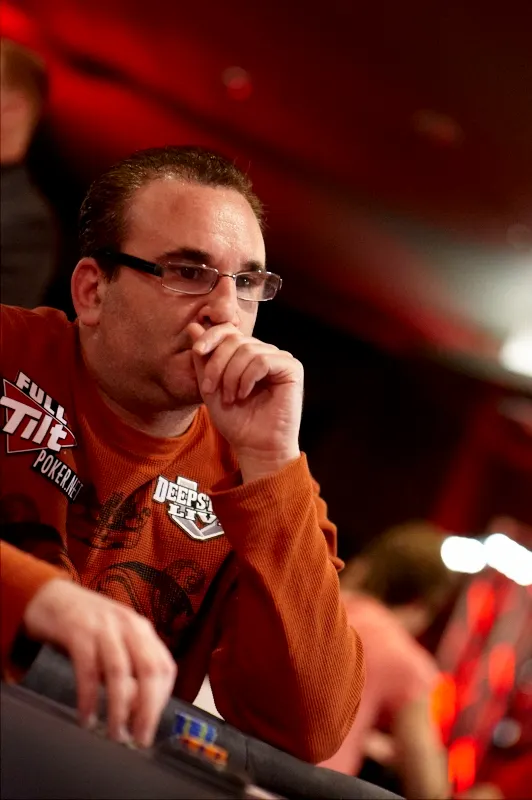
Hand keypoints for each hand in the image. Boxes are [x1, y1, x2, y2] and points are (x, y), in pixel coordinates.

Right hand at [23, 579, 176, 746]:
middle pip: (149, 670)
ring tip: (115, 733)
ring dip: (119, 708)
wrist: (52, 596)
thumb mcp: (115, 641)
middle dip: (147, 709)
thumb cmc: (87, 625)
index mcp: (142, 629)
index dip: (162, 700)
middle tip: (140, 738)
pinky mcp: (77, 631)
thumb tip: (138, 710)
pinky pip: (87, 670)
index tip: (152, 725)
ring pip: (119, 672)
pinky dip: (89, 697)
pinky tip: (87, 717)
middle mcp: (128, 625)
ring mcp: (103, 627)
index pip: (165, 667)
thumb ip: (129, 667)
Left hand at [188, 322, 303, 480]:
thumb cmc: (235, 421)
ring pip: (247, 349)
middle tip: (211, 388)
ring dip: (231, 375)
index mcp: (246, 355)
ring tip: (230, 398)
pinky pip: (263, 360)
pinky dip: (248, 378)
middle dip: (217, 363)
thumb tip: (194, 325)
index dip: (211, 336)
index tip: (197, 350)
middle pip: (235, 339)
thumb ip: (203, 358)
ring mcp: (279, 359)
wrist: (255, 447)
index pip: (229, 330)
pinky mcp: (292, 368)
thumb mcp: (210, 387)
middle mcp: (264, 352)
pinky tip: (244, 394)